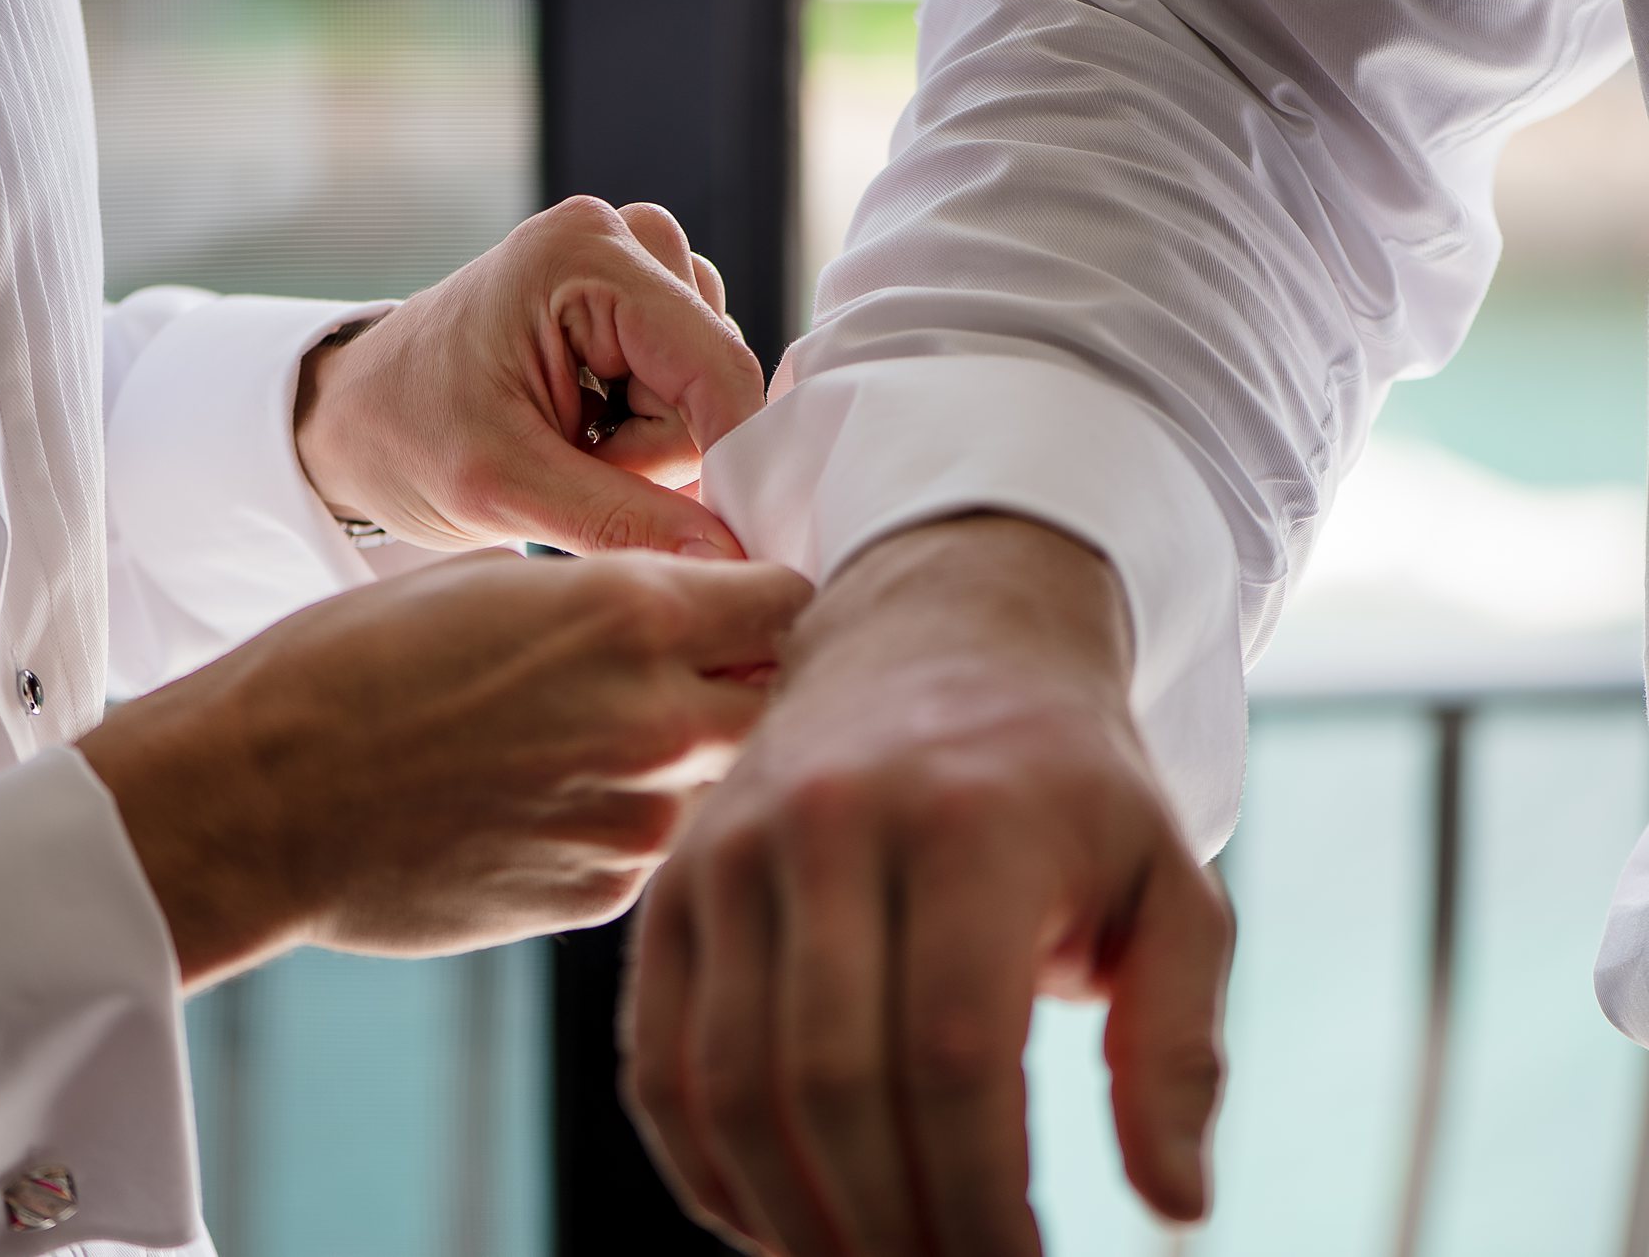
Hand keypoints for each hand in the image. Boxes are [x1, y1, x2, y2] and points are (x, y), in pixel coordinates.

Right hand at [80, 550, 812, 985]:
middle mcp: (658, 722)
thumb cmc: (352, 667)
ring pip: (739, 776)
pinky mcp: (606, 892)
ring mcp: (638, 819)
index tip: (753, 603)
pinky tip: (565, 796)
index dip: (777, 595)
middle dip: (768, 677)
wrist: (257, 803)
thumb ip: (619, 597)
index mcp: (633, 617)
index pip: (793, 596)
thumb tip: (694, 613)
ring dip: (712, 754)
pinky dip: (646, 817)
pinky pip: (670, 842)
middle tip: (715, 669)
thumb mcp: (492, 581)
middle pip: (793, 693)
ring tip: (622, 736)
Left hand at [294, 196, 760, 556]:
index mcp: (584, 254)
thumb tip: (728, 563)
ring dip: (650, 444)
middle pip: (716, 379)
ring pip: (709, 387)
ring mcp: (633, 265)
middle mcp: (621, 238)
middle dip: (657, 452)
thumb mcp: (503, 491)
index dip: (731, 458)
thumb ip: (622, 522)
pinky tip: (587, 432)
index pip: (718, 367)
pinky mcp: (638, 301)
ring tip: (567, 447)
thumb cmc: (403, 434)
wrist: (355, 417)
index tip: (717, 539)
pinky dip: (647, 430)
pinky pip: (692, 386)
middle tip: (567, 469)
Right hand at [624, 516, 1232, 1254]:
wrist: (934, 640)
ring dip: (794, 1223)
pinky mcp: (672, 883)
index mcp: (968, 825)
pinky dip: (705, 1172)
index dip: (981, 1203)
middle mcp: (830, 826)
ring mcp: (731, 850)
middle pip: (830, 1085)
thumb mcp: (1169, 886)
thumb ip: (1177, 1041)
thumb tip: (1175, 1207)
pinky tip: (775, 1227)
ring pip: (729, 1087)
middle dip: (888, 1232)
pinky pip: (660, 1063)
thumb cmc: (1068, 788)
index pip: (955, 1059)